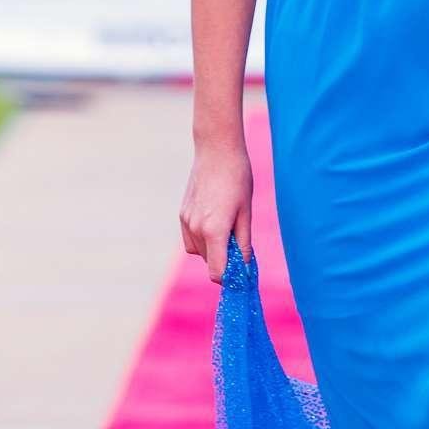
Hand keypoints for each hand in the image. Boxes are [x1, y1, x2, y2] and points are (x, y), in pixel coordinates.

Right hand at [179, 143, 253, 282]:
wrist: (216, 150)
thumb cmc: (237, 179)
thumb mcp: (246, 212)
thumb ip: (243, 243)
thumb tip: (245, 266)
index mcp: (214, 231)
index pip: (217, 272)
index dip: (230, 277)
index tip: (242, 273)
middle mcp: (196, 229)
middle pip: (210, 262)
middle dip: (225, 260)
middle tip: (241, 244)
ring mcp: (186, 222)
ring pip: (199, 252)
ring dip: (214, 250)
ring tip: (229, 227)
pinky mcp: (182, 214)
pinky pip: (191, 240)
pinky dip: (203, 240)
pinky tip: (215, 222)